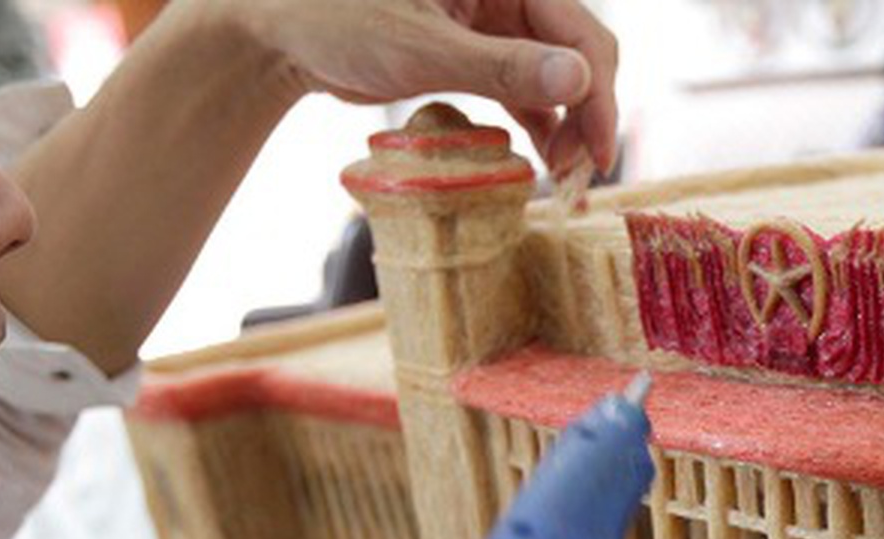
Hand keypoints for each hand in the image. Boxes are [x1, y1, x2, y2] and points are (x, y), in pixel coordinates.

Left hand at [232, 0, 619, 175]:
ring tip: (561, 176)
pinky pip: (525, 86)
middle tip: (578, 174)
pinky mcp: (475, 50)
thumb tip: (578, 80)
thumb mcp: (423, 47)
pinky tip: (539, 160)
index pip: (581, 32)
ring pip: (556, 75)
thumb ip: (504, 67)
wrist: (283, 30)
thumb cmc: (338, 18)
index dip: (600, 96)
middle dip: (587, 113)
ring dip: (566, 124)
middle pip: (577, 54)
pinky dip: (537, 123)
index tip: (597, 154)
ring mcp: (493, 22)